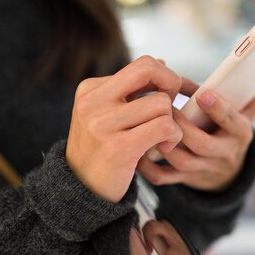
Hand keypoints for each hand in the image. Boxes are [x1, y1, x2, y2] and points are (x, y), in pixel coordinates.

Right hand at [66, 56, 182, 202]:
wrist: (81, 190)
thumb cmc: (104, 149)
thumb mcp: (109, 114)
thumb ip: (132, 90)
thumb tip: (162, 63)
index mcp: (92, 89)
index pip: (144, 65)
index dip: (167, 76)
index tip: (172, 95)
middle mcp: (93, 101)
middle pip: (150, 70)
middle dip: (172, 85)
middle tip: (170, 110)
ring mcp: (103, 124)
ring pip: (162, 103)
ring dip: (173, 123)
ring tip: (162, 139)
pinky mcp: (118, 147)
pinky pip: (164, 127)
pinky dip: (173, 137)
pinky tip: (163, 148)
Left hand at [138, 78, 254, 190]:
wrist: (228, 172)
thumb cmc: (231, 131)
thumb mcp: (245, 115)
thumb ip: (249, 95)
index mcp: (240, 133)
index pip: (231, 121)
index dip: (217, 108)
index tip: (202, 93)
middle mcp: (225, 153)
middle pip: (202, 144)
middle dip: (182, 126)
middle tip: (165, 107)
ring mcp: (205, 168)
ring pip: (182, 161)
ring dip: (164, 142)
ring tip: (149, 123)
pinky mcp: (187, 179)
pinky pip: (165, 177)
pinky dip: (148, 167)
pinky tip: (140, 148)